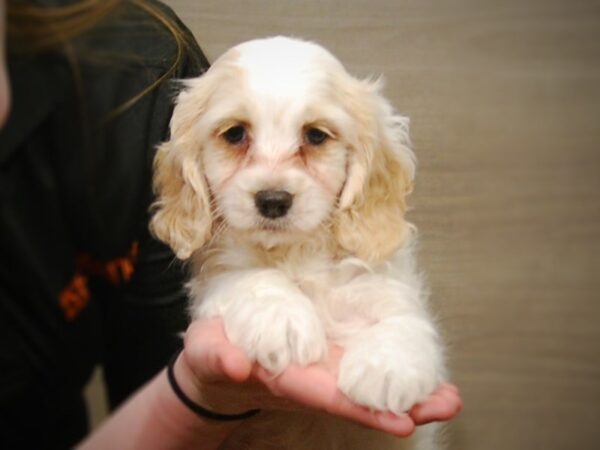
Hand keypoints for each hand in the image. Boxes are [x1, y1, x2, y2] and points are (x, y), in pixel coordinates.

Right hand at [178, 318, 461, 436]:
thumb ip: (215, 357)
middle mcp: (311, 382)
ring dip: (409, 395)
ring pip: (368, 387)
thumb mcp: (206, 352)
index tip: (401, 422)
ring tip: (449, 399)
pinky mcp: (327, 360)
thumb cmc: (213, 355)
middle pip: (359, 399)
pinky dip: (397, 373)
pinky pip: (365, 368)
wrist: (223, 361)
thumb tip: (233, 365)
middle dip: (401, 406)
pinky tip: (428, 378)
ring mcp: (322, 373)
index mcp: (285, 380)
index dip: (361, 409)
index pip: (326, 397)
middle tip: (445, 405)